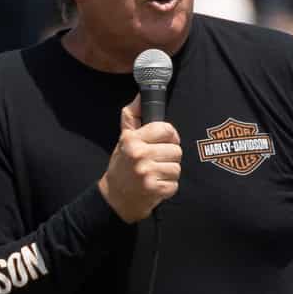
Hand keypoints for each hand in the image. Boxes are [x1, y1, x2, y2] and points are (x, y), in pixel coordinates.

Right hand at [97, 96, 180, 223]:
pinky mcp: (155, 190)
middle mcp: (139, 155)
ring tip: (156, 173)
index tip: (165, 141)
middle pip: (176, 150)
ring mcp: (147, 174)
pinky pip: (174, 184)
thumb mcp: (123, 139)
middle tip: (157, 161)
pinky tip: (156, 184)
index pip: (166, 129)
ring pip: (177, 167)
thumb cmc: (122, 166)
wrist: (115, 198)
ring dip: (169, 172)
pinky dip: (168, 186)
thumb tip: (140, 96)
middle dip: (169, 156)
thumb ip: (132, 117)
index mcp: (132, 140)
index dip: (170, 135)